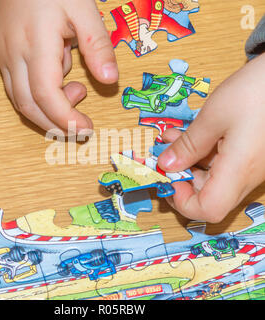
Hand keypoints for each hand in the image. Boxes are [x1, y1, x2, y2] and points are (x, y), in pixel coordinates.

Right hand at [0, 0, 117, 133]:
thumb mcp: (83, 9)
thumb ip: (97, 46)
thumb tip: (110, 80)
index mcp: (35, 45)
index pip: (46, 96)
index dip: (65, 118)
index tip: (86, 128)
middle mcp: (13, 56)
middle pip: (28, 107)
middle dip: (55, 124)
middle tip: (81, 126)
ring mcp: (4, 57)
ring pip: (20, 101)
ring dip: (47, 112)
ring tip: (75, 90)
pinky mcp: (2, 56)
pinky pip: (18, 88)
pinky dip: (38, 98)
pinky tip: (57, 79)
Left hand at [158, 53, 264, 222]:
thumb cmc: (258, 90)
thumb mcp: (214, 116)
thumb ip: (188, 145)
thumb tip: (165, 166)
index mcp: (240, 170)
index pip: (209, 210)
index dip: (182, 202)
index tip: (167, 179)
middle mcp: (248, 175)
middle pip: (208, 195)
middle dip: (179, 177)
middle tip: (162, 156)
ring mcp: (251, 167)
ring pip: (213, 178)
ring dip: (187, 161)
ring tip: (170, 138)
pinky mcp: (251, 156)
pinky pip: (222, 164)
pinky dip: (202, 152)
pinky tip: (188, 134)